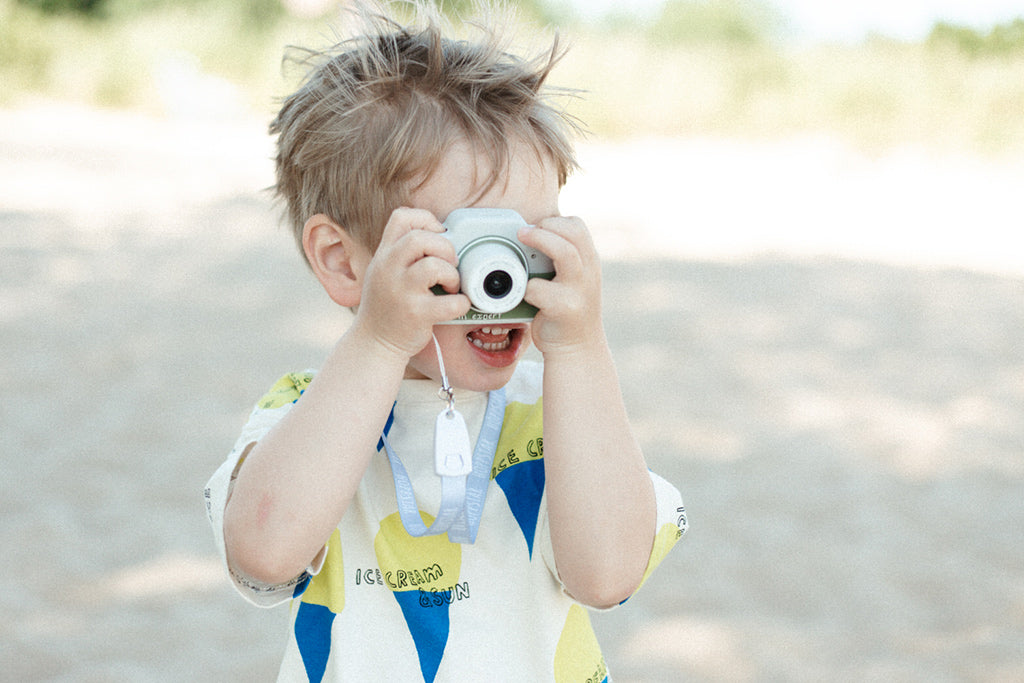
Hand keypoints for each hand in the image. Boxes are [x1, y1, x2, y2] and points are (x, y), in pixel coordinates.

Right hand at [354, 208, 470, 357]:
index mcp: (383, 255)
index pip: (401, 217)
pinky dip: (461, 303)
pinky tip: (456, 305)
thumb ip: (402, 254)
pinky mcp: (416, 314)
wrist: (374, 343)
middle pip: (420, 238)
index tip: (438, 234)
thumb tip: (441, 237)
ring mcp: (401, 292)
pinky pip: (450, 303)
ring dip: (452, 274)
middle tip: (450, 264)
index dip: (426, 219)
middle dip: (445, 248)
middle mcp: (388, 269)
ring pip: (434, 266)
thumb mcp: (384, 272)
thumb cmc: (386, 306)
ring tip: (451, 286)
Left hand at [518, 216, 603, 356]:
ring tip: (520, 242)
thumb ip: (561, 259)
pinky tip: (521, 292)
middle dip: (545, 226)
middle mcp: (589, 272)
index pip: (577, 226)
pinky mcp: (565, 308)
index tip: (536, 227)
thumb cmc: (567, 310)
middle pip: (574, 233)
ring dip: (540, 241)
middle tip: (522, 232)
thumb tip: (527, 237)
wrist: (577, 349)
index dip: (555, 221)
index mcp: (589, 261)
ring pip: (565, 253)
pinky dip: (526, 286)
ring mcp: (580, 290)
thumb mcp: (573, 280)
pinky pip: (540, 288)